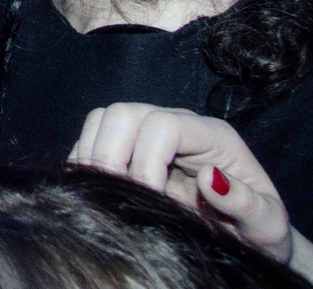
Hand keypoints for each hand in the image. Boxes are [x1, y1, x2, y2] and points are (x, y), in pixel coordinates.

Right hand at [70, 105, 295, 262]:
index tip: (150, 199)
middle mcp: (178, 125)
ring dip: (93, 156)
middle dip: (110, 154)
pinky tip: (96, 191)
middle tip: (115, 195)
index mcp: (213, 137)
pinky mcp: (131, 148)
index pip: (163, 125)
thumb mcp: (266, 224)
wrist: (247, 237)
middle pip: (124, 113)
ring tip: (103, 193)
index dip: (146, 160)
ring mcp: (150, 134)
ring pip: (103, 120)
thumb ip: (246, 203)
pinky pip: (93, 140)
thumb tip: (211, 177)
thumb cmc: (260, 230)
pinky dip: (85, 163)